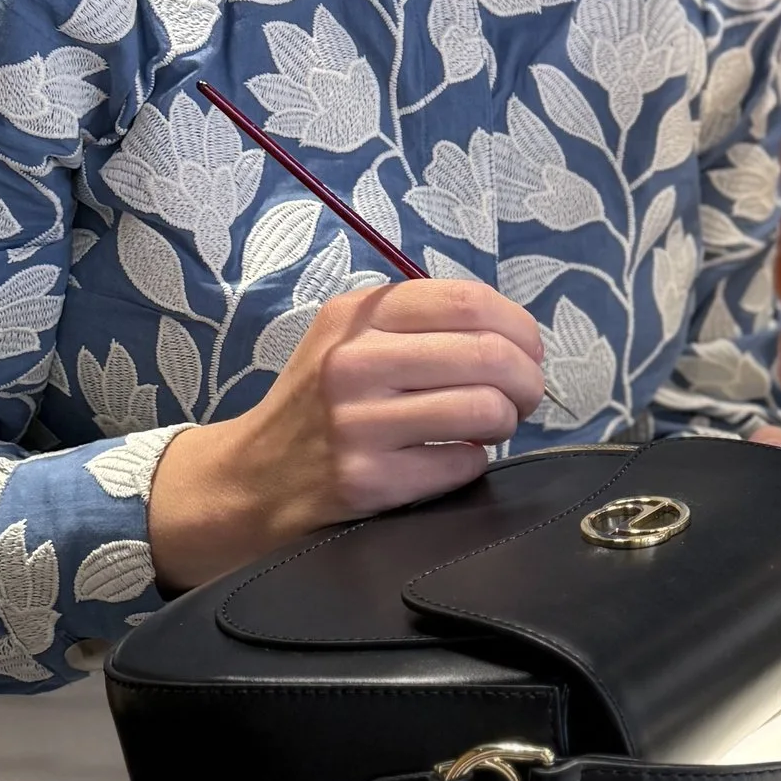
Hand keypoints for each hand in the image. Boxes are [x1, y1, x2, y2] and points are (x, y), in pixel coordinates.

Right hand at [148, 277, 548, 592]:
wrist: (252, 479)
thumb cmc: (320, 404)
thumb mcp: (348, 338)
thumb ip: (418, 322)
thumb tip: (513, 334)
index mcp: (358, 316)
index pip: (470, 301)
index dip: (519, 327)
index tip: (528, 350)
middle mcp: (354, 362)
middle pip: (489, 354)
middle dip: (527, 379)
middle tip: (524, 396)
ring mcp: (358, 423)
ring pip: (485, 408)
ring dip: (505, 421)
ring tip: (489, 427)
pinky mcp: (368, 480)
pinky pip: (462, 462)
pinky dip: (472, 461)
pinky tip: (449, 458)